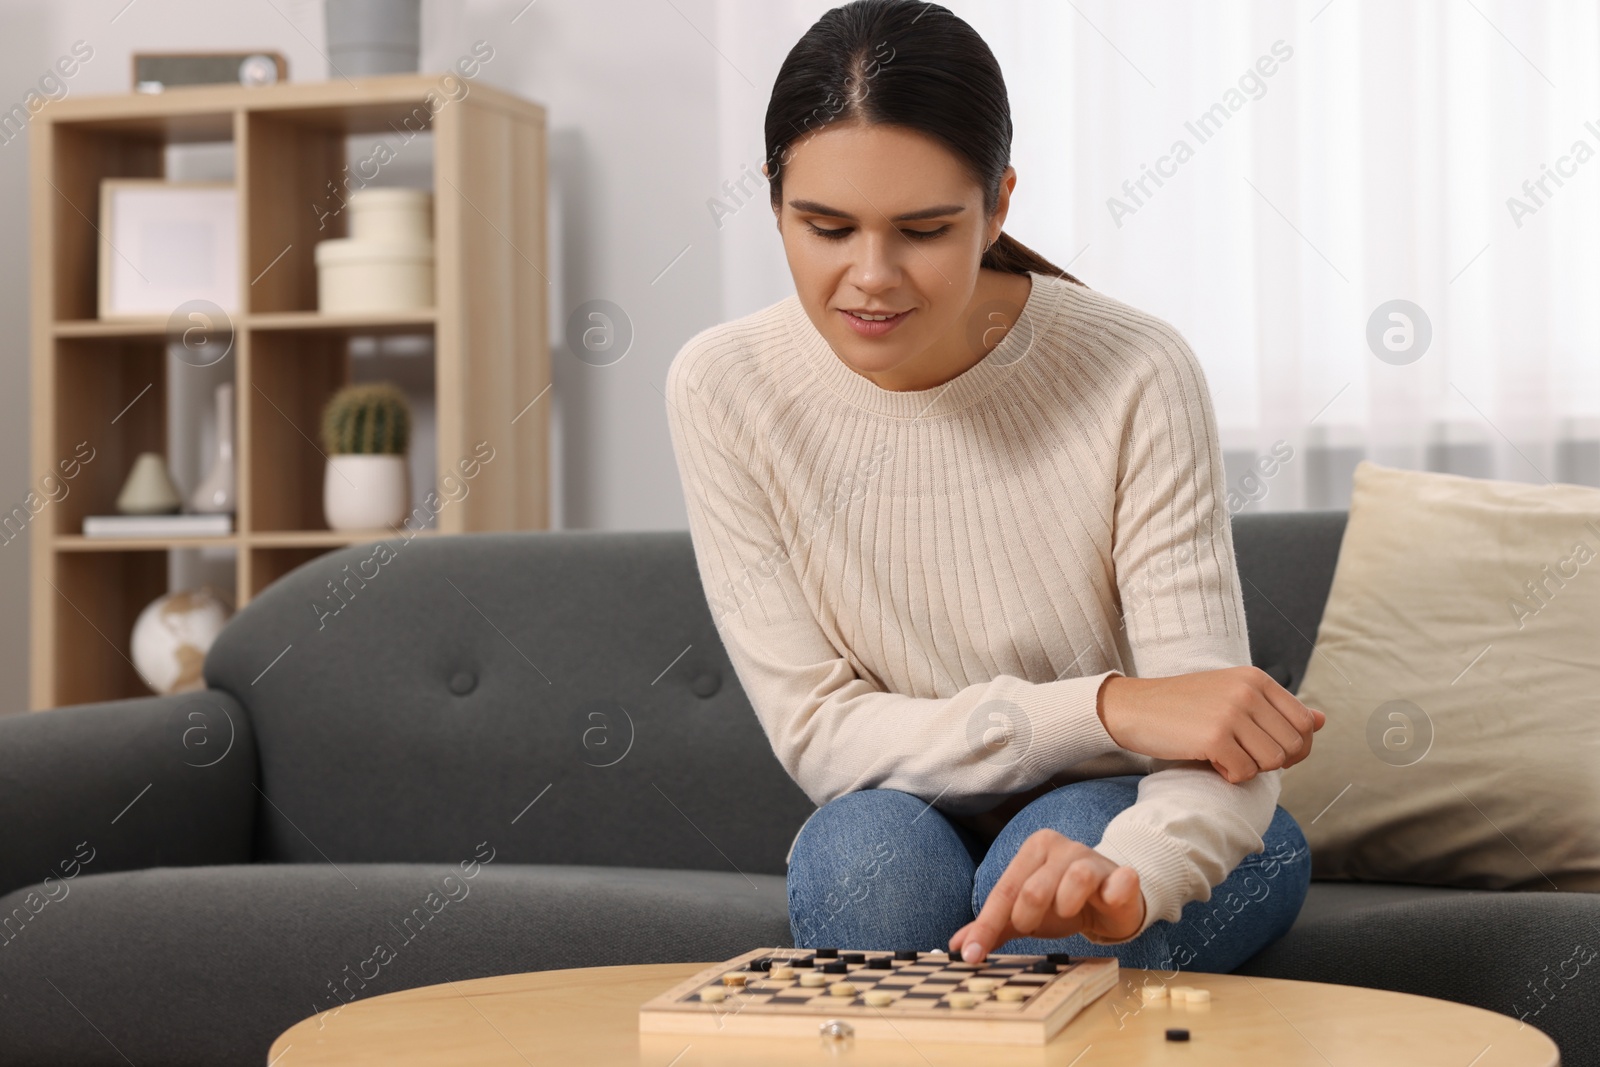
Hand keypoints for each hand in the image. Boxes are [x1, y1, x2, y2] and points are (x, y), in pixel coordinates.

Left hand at [947, 829, 1144, 962]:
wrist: (1111, 901)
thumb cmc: (1062, 903)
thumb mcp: (1025, 914)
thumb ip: (993, 926)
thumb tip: (957, 947)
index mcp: (1033, 850)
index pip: (1003, 891)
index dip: (985, 926)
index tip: (971, 956)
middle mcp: (1062, 848)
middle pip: (1033, 887)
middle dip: (1026, 916)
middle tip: (1030, 928)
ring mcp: (1093, 859)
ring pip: (1075, 879)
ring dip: (1066, 906)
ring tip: (1068, 912)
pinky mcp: (1122, 876)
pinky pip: (1119, 881)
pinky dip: (1113, 892)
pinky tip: (1108, 900)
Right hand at [1097, 666, 1325, 783]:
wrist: (1133, 707)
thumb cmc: (1182, 705)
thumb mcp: (1232, 695)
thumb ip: (1276, 708)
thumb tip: (1321, 721)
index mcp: (1256, 679)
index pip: (1305, 723)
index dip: (1295, 747)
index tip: (1268, 750)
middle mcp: (1248, 691)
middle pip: (1293, 746)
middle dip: (1273, 762)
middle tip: (1243, 756)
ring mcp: (1232, 713)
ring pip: (1272, 762)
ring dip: (1250, 768)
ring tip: (1224, 755)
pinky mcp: (1214, 736)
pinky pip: (1244, 772)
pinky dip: (1229, 775)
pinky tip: (1209, 760)